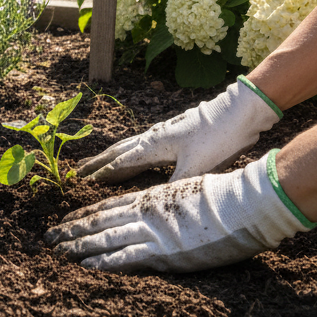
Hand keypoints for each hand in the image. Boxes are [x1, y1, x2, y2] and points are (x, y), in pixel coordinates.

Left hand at [45, 152, 312, 272]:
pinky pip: (125, 258)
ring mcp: (152, 231)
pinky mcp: (163, 252)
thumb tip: (166, 211)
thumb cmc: (227, 197)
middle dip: (71, 229)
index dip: (85, 213)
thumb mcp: (190, 192)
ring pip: (104, 238)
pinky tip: (85, 266)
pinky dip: (102, 262)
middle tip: (48, 236)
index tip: (67, 219)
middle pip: (98, 220)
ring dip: (78, 246)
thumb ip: (171, 204)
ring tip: (57, 251)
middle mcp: (145, 212)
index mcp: (151, 197)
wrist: (245, 203)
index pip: (108, 206)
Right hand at [75, 77, 280, 183]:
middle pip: (117, 152)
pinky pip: (141, 145)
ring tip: (96, 162)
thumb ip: (174, 186)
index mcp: (153, 146)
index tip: (79, 180)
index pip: (119, 163)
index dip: (100, 173)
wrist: (240, 111)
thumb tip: (153, 204)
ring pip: (128, 146)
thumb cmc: (218, 138)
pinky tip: (133, 154)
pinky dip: (128, 152)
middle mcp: (152, 138)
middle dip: (97, 163)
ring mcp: (162, 133)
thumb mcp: (196, 167)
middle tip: (77, 170)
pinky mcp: (173, 132)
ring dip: (110, 156)